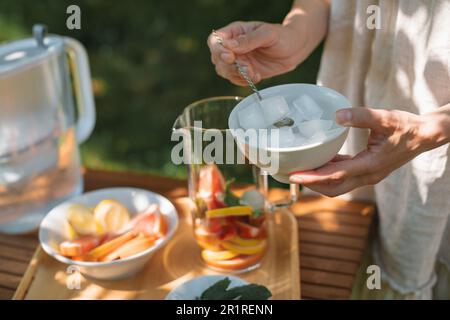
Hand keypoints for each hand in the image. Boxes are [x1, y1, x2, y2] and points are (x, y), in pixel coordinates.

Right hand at [207, 21, 306, 85]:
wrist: (294, 50)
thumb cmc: (282, 36)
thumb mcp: (268, 34)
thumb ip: (249, 40)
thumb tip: (230, 46)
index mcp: (235, 32)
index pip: (215, 41)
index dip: (218, 50)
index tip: (230, 57)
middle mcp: (232, 47)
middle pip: (217, 59)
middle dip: (230, 66)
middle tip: (247, 68)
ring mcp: (237, 60)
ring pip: (224, 71)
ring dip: (237, 75)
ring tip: (254, 73)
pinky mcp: (243, 72)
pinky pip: (235, 79)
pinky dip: (243, 81)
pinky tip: (257, 76)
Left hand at [289, 107, 438, 196]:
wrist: (425, 136)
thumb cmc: (406, 127)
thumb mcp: (386, 117)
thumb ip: (362, 116)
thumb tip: (337, 115)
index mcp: (369, 165)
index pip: (335, 176)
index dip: (313, 177)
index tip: (294, 176)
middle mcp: (367, 175)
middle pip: (333, 188)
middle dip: (311, 185)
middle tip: (290, 176)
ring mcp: (368, 175)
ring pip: (338, 186)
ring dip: (319, 181)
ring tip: (300, 171)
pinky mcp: (368, 170)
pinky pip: (344, 176)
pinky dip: (329, 172)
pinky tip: (320, 160)